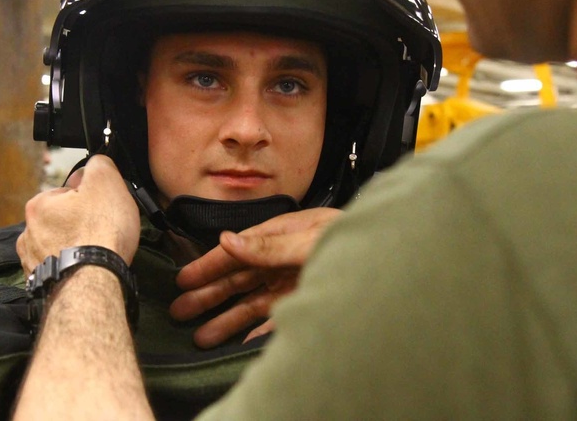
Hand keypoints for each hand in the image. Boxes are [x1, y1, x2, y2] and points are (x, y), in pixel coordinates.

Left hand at [16, 155, 140, 274]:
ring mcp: (32, 262)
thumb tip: (95, 164)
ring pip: (58, 246)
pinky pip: (58, 269)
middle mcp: (27, 233)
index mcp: (38, 205)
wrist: (93, 284)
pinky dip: (70, 268)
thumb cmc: (99, 234)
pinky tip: (85, 269)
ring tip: (94, 254)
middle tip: (102, 232)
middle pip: (62, 220)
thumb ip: (98, 164)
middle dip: (80, 224)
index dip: (90, 198)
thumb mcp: (106, 181)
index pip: (68, 192)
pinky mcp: (41, 284)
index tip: (103, 209)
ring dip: (74, 247)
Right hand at [169, 207, 341, 347]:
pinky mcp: (307, 300)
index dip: (207, 266)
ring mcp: (295, 281)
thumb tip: (230, 241)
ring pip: (251, 303)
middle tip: (179, 311)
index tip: (183, 279)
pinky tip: (241, 343)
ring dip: (226, 319)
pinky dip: (258, 332)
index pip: (235, 251)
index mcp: (281, 234)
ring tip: (201, 335)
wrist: (396, 256)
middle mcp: (284, 259)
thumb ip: (269, 245)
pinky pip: (276, 320)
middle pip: (238, 280)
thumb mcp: (310, 239)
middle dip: (208, 295)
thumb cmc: (357, 237)